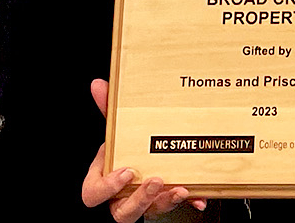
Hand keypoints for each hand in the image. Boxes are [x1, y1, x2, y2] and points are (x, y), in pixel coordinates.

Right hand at [81, 79, 206, 221]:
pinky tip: (199, 198)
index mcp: (105, 181)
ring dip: (165, 201)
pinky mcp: (164, 202)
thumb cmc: (124, 150)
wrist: (142, 157)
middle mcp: (122, 197)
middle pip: (124, 211)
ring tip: (179, 188)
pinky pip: (176, 207)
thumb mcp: (117, 131)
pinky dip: (189, 202)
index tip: (127, 171)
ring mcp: (144, 203)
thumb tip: (99, 85)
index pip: (94, 193)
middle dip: (140, 198)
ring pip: (150, 211)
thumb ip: (109, 110)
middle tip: (156, 179)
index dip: (108, 187)